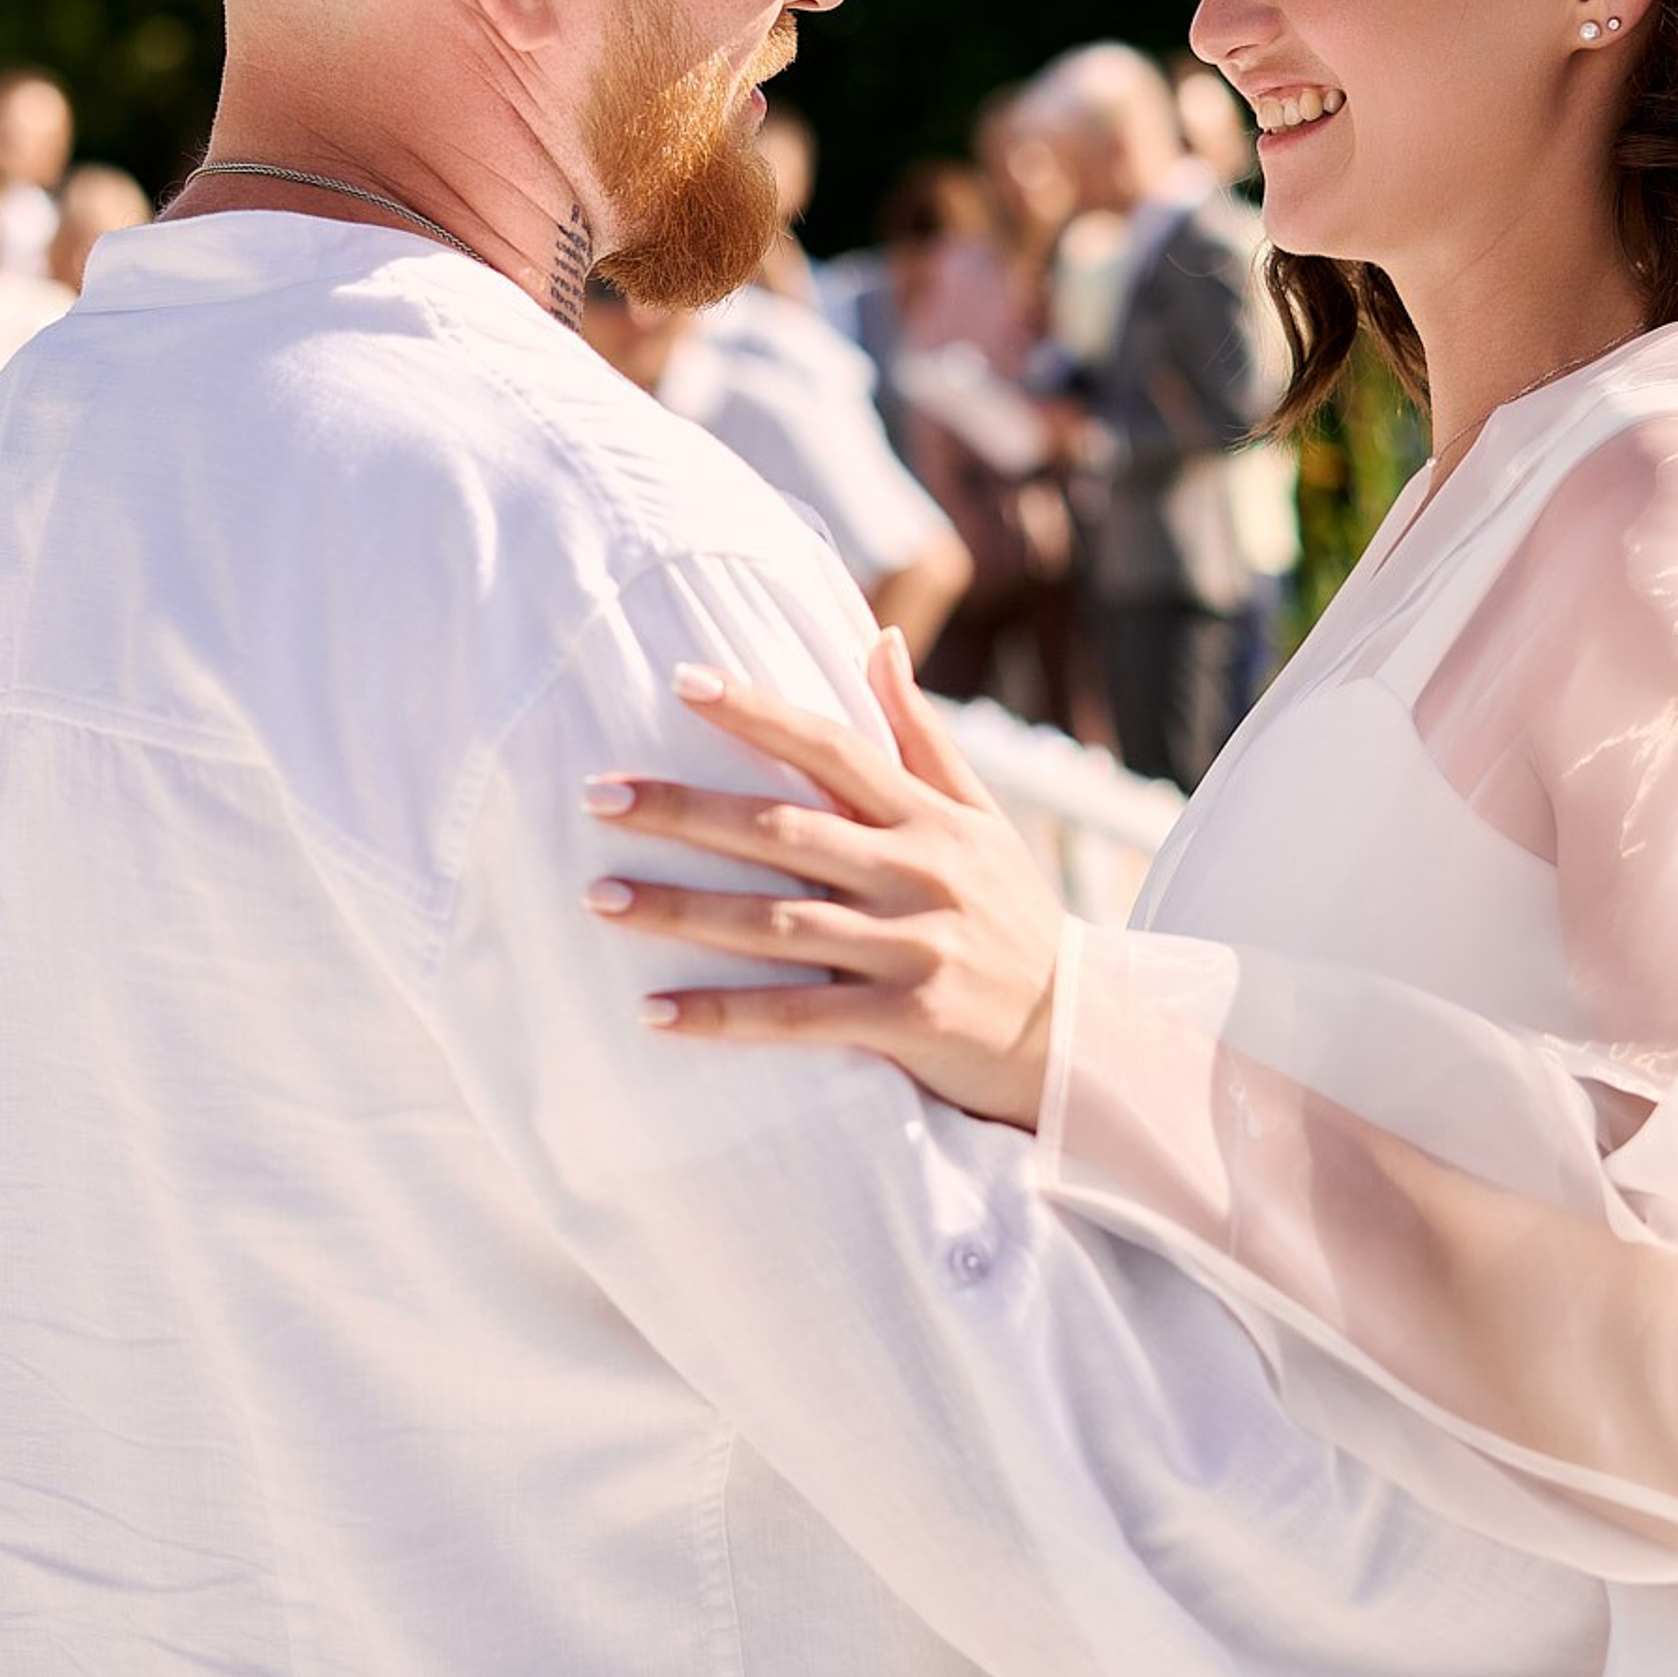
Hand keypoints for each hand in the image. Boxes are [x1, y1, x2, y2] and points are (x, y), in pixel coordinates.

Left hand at [584, 629, 1068, 1130]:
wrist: (1079, 1037)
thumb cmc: (1011, 915)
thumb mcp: (980, 818)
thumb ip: (919, 734)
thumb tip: (876, 639)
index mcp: (929, 818)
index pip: (832, 747)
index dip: (758, 712)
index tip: (683, 682)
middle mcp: (919, 874)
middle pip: (783, 830)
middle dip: (686, 811)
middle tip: (598, 797)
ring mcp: (913, 949)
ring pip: (777, 924)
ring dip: (683, 910)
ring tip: (599, 897)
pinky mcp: (908, 1023)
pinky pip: (799, 1019)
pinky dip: (724, 1015)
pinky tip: (653, 1011)